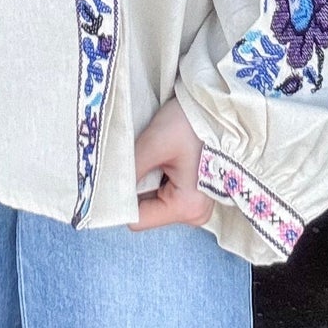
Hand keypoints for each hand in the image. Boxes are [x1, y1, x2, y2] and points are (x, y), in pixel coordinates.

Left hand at [129, 95, 214, 231]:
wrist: (222, 109)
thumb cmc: (191, 124)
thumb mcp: (155, 143)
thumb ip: (129, 170)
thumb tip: (105, 188)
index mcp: (186, 208)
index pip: (136, 219)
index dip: (122, 198)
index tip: (116, 173)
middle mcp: (193, 214)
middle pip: (145, 209)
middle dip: (135, 186)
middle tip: (136, 157)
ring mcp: (196, 204)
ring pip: (153, 199)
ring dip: (146, 178)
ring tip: (152, 154)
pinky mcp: (196, 192)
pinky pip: (165, 190)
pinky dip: (157, 175)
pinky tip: (161, 156)